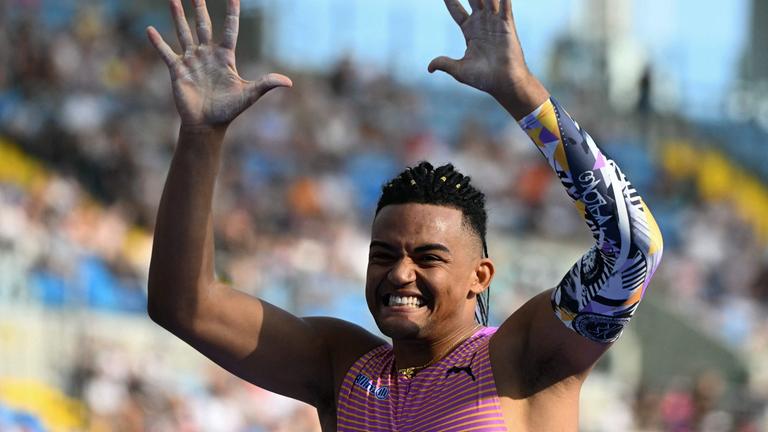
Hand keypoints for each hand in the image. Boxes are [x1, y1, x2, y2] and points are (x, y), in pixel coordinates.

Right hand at [147, 0, 291, 127]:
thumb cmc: (228, 110)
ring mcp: (192, 60)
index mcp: (225, 57)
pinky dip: (157, 42)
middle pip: (203, 25)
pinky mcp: (178, 70)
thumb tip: (288, 82)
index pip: (229, 29)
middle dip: (199, 7)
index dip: (232, 13)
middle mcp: (207, 55)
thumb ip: (266, 84)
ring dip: (178, 16)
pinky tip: (150, 30)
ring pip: (184, 33)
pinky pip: (166, 52)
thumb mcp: (249, 95)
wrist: (207, 125)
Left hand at [429, 0, 528, 98]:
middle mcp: (482, 23)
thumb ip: (444, 63)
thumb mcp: (459, 70)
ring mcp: (495, 22)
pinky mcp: (507, 25)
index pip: (456, 9)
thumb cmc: (484, 79)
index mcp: (469, 31)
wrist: (504, 83)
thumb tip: (429, 67)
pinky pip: (505, 5)